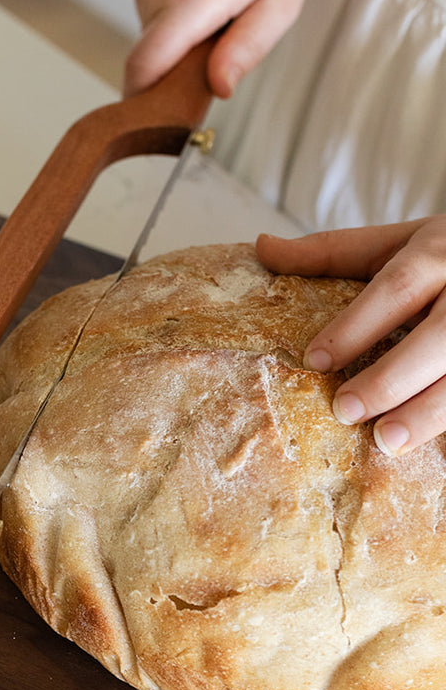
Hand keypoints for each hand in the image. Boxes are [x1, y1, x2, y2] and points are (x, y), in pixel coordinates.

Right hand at [124, 0, 321, 97]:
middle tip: (223, 41)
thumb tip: (217, 88)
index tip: (160, 121)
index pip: (144, 66)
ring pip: (151, 37)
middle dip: (180, 66)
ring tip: (219, 4)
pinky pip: (150, 13)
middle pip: (151, 59)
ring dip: (181, 37)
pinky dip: (174, 15)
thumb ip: (249, 47)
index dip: (145, 102)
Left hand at [257, 219, 445, 455]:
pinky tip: (424, 446)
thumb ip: (331, 252)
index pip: (396, 288)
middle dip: (391, 377)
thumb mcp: (395, 242)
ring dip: (428, 411)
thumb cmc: (441, 254)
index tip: (315, 361)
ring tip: (386, 441)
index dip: (356, 325)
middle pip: (437, 336)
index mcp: (437, 252)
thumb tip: (262, 247)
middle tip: (344, 410)